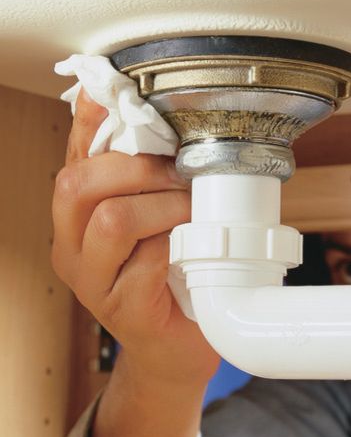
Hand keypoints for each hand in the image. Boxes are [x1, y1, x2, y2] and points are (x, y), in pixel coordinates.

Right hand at [51, 90, 219, 386]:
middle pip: (78, 183)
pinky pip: (147, 260)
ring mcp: (92, 281)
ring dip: (163, 204)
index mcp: (77, 216)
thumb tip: (167, 131)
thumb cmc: (169, 275)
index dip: (91, 121)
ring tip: (191, 207)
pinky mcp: (122, 308)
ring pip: (112, 219)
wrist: (176, 344)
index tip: (118, 92)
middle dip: (136, 167)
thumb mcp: (153, 220)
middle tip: (178, 170)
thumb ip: (150, 182)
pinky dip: (176, 243)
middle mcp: (72, 245)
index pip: (73, 156)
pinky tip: (192, 244)